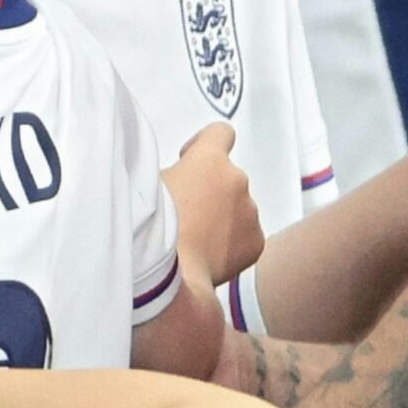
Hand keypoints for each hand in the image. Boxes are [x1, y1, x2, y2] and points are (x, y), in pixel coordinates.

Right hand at [164, 124, 263, 283]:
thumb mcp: (150, 184)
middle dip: (211, 193)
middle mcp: (237, 179)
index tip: (190, 163)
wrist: (170, 273)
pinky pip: (245, 237)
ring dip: (221, 219)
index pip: (221, 133)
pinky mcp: (256, 242)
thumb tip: (177, 182)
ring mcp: (251, 212)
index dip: (205, 145)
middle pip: (227, 179)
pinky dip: (231, 244)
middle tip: (184, 217)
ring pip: (236, 210)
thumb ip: (172, 174)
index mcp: (210, 160)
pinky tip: (208, 256)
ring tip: (194, 242)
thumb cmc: (151, 225)